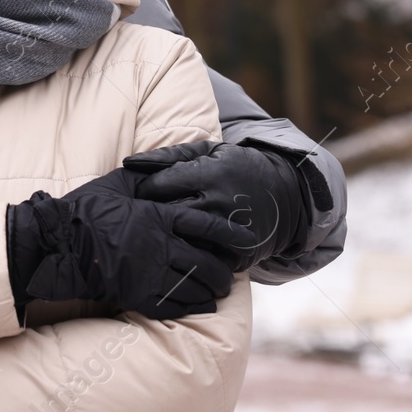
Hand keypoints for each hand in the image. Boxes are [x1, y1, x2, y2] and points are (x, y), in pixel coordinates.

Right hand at [4, 169, 251, 320]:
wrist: (61, 243)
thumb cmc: (86, 210)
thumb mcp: (116, 184)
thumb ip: (144, 177)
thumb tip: (160, 166)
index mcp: (159, 217)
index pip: (207, 226)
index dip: (231, 234)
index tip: (247, 240)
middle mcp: (161, 246)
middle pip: (207, 261)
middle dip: (224, 271)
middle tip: (232, 275)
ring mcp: (151, 273)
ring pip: (195, 285)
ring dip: (212, 291)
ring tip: (220, 292)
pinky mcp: (139, 295)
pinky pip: (175, 304)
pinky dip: (193, 306)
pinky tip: (202, 306)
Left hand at [122, 141, 310, 271]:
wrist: (284, 195)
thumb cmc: (236, 169)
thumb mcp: (209, 152)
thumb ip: (168, 156)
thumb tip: (128, 163)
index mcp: (210, 173)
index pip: (160, 185)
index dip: (143, 192)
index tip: (136, 196)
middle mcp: (220, 201)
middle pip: (168, 214)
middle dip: (148, 217)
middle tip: (137, 220)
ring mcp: (230, 230)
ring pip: (183, 241)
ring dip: (165, 240)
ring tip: (153, 237)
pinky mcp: (238, 254)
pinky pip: (203, 260)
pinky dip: (187, 258)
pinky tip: (177, 253)